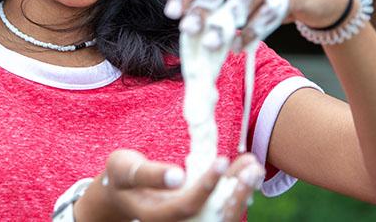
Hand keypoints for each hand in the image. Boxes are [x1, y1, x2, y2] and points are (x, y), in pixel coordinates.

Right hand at [74, 149, 262, 221]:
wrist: (121, 196)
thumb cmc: (121, 178)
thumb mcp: (125, 169)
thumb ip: (149, 174)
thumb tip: (178, 176)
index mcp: (156, 215)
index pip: (186, 205)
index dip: (206, 185)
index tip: (222, 160)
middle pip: (213, 217)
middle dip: (236, 192)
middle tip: (252, 166)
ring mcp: (190, 221)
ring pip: (223, 215)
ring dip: (241, 190)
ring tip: (254, 165)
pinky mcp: (199, 214)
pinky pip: (223, 209)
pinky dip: (237, 191)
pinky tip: (247, 172)